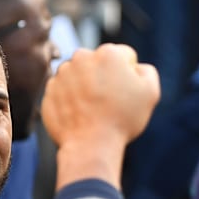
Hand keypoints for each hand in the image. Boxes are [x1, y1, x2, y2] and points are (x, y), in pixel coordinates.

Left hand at [41, 44, 159, 150]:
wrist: (90, 145)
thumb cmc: (122, 119)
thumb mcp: (149, 92)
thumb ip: (146, 71)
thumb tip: (135, 67)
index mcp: (107, 53)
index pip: (123, 56)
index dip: (128, 74)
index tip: (125, 92)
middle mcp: (81, 58)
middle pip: (97, 63)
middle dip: (103, 76)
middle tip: (108, 101)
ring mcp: (61, 75)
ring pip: (78, 75)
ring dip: (84, 86)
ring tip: (93, 109)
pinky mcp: (49, 91)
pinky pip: (63, 91)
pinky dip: (69, 100)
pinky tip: (78, 115)